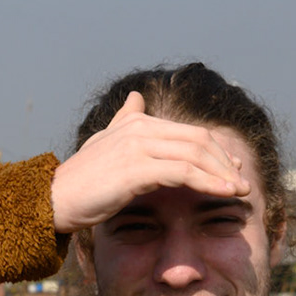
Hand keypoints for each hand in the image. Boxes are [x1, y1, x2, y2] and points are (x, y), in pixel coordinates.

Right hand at [49, 92, 247, 234]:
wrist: (54, 200)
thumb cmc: (82, 180)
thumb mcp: (105, 143)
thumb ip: (124, 120)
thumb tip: (138, 96)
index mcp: (135, 121)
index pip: (188, 132)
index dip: (215, 151)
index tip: (231, 170)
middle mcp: (138, 127)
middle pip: (198, 140)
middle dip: (224, 161)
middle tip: (242, 181)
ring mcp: (137, 146)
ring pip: (195, 155)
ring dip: (223, 174)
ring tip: (241, 190)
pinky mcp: (136, 169)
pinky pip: (184, 173)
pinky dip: (209, 182)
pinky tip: (224, 193)